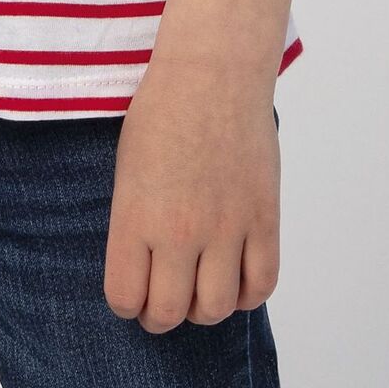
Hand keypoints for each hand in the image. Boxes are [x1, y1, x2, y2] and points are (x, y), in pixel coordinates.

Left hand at [103, 58, 280, 330]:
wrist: (212, 71)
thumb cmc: (162, 111)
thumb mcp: (126, 168)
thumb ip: (134, 224)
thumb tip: (142, 271)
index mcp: (137, 215)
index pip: (124, 297)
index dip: (126, 303)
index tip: (131, 293)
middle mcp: (180, 229)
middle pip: (170, 313)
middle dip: (160, 316)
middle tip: (162, 299)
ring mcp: (227, 226)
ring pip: (217, 308)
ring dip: (204, 309)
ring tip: (198, 288)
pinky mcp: (264, 218)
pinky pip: (262, 285)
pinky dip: (247, 294)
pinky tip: (234, 276)